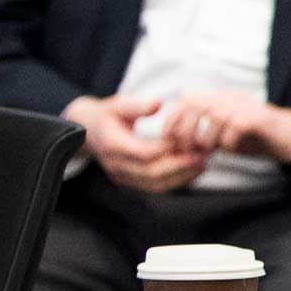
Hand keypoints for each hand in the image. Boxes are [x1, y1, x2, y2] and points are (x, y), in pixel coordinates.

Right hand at [66, 93, 206, 191]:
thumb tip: (159, 103)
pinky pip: (154, 187)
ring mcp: (122, 175)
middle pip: (151, 172)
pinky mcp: (130, 181)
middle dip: (180, 165)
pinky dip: (176, 182)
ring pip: (155, 184)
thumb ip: (137, 105)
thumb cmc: (107, 115)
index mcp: (113, 144)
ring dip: (182, 176)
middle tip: (203, 155)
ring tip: (203, 164)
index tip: (188, 140)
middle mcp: (116, 164)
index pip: (143, 153)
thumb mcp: (118, 104)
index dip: (167, 149)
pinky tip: (193, 172)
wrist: (87, 130)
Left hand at [157, 91, 290, 164]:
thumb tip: (176, 144)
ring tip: (212, 151)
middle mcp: (229, 98)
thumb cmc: (257, 139)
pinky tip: (233, 148)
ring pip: (213, 117)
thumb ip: (202, 133)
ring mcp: (244, 106)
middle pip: (195, 105)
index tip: (171, 142)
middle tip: (190, 150)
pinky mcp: (258, 118)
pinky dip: (228, 142)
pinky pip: (234, 127)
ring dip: (207, 139)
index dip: (173, 121)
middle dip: (186, 131)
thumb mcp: (223, 134)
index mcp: (219, 99)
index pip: (185, 101)